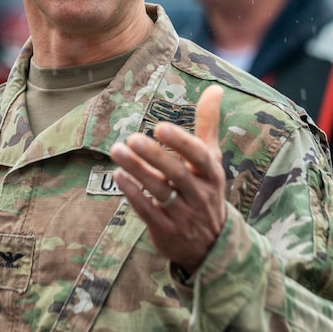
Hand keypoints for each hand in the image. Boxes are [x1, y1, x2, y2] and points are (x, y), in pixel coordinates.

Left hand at [111, 85, 226, 274]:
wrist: (210, 244)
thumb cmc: (205, 189)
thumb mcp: (211, 159)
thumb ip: (208, 124)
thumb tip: (215, 87)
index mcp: (212, 174)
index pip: (199, 156)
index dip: (181, 142)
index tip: (160, 126)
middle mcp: (199, 194)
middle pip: (176, 174)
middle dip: (153, 156)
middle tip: (131, 137)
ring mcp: (183, 215)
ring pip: (158, 191)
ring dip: (136, 171)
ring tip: (117, 150)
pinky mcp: (166, 231)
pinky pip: (147, 211)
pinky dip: (132, 194)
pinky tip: (118, 175)